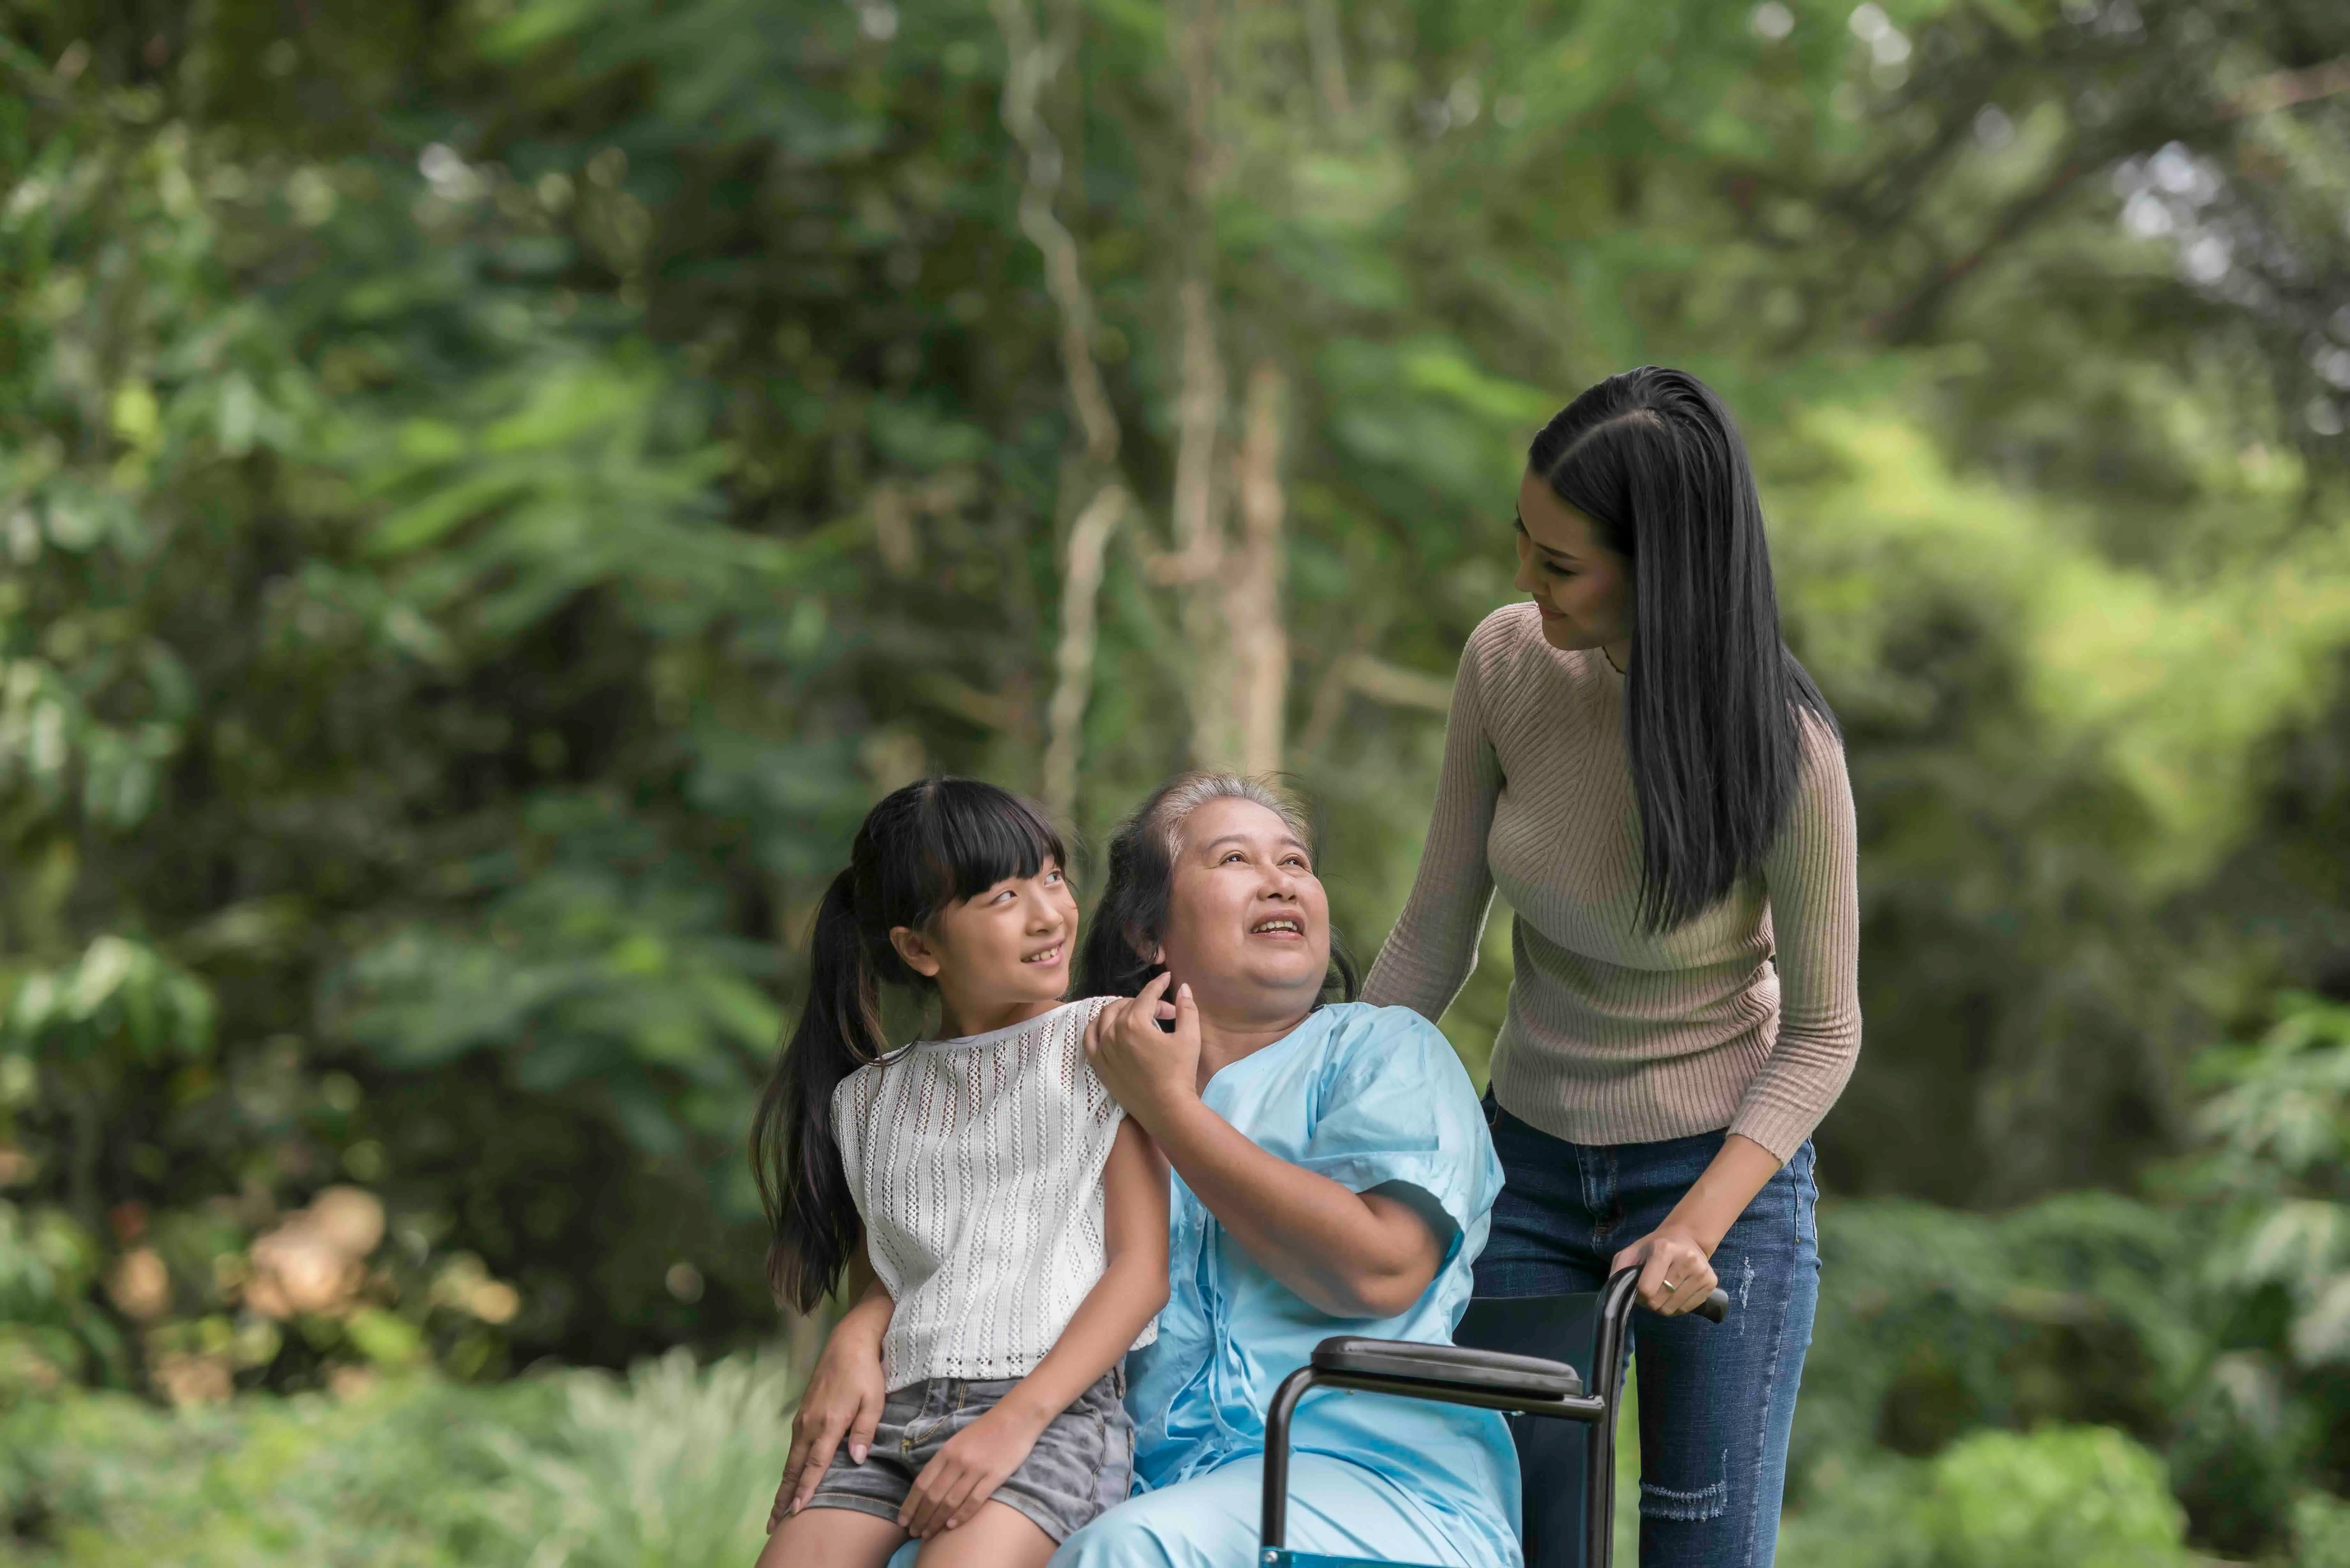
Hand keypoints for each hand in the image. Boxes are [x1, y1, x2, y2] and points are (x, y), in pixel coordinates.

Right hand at [771, 1328, 887, 1526]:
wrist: (848, 1342)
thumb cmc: (865, 1372)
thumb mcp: (874, 1400)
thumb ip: (865, 1430)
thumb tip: (857, 1460)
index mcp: (829, 1422)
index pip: (816, 1464)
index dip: (806, 1488)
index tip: (796, 1510)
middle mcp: (810, 1423)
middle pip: (794, 1467)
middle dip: (784, 1495)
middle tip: (774, 1522)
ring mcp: (803, 1418)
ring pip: (791, 1458)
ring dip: (784, 1483)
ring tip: (778, 1507)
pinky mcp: (802, 1412)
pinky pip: (794, 1446)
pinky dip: (790, 1466)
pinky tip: (790, 1477)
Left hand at [898, 1403, 1045, 1537]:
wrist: (1016, 1418)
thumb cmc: (985, 1430)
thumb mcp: (958, 1441)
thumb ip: (944, 1462)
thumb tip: (927, 1488)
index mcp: (946, 1451)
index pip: (922, 1483)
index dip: (910, 1505)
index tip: (902, 1521)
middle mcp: (957, 1461)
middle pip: (933, 1496)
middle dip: (920, 1518)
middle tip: (913, 1533)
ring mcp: (976, 1469)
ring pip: (950, 1502)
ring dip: (936, 1522)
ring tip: (928, 1535)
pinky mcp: (994, 1476)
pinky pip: (974, 1501)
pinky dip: (961, 1516)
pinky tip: (951, 1527)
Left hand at [1083, 972, 1201, 1131]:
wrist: (1167, 1109)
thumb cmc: (1180, 1073)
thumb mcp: (1189, 1037)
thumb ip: (1186, 1009)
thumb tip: (1183, 987)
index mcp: (1134, 1023)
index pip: (1146, 996)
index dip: (1159, 985)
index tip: (1167, 978)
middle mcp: (1113, 1033)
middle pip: (1129, 1006)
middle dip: (1148, 1003)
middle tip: (1167, 1013)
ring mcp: (1102, 1050)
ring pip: (1105, 1017)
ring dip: (1121, 1010)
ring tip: (1136, 1013)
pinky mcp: (1098, 1065)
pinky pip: (1090, 1038)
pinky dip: (1097, 1027)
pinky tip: (1108, 1026)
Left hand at [1611, 1225, 1718, 1318]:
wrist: (1686, 1238)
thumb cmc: (1654, 1247)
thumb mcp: (1631, 1252)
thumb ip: (1619, 1271)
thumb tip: (1617, 1295)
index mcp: (1664, 1249)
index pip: (1646, 1289)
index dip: (1639, 1294)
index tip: (1640, 1287)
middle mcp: (1686, 1259)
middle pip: (1659, 1301)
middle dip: (1650, 1301)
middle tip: (1652, 1290)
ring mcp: (1701, 1271)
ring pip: (1673, 1308)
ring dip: (1663, 1306)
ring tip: (1663, 1291)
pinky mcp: (1711, 1282)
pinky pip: (1687, 1309)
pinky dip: (1677, 1306)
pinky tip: (1676, 1293)